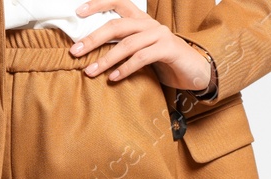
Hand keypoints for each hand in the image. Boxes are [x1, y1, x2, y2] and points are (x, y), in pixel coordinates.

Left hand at [68, 0, 212, 92]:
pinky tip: (113, 78)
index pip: (118, 2)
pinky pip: (142, 58)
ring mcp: (160, 35)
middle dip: (93, 38)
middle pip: (117, 25)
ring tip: (90, 71)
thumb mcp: (141, 51)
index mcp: (141, 20)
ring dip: (106, 59)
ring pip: (127, 44)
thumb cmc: (164, 62)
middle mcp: (150, 24)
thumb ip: (122, 47)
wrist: (194, 72)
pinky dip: (125, 68)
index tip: (78, 13)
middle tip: (76, 51)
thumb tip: (92, 53)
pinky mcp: (168, 50)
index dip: (98, 4)